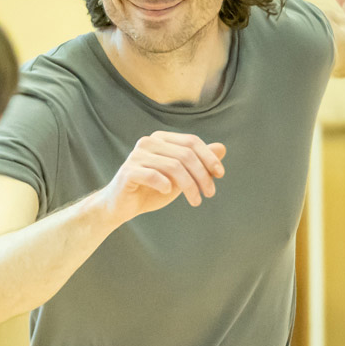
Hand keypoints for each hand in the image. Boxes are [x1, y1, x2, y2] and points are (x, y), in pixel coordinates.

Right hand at [98, 131, 226, 224]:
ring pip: (174, 166)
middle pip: (185, 154)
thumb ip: (199, 162)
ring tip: (196, 201)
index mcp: (161, 139)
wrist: (122, 207)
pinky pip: (155, 176)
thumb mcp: (180, 177)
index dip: (209, 157)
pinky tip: (167, 193)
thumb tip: (222, 147)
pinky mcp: (128, 171)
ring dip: (190, 186)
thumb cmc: (152, 190)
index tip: (220, 174)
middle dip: (202, 175)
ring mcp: (137, 156)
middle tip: (210, 193)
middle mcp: (148, 142)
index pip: (191, 141)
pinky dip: (166, 186)